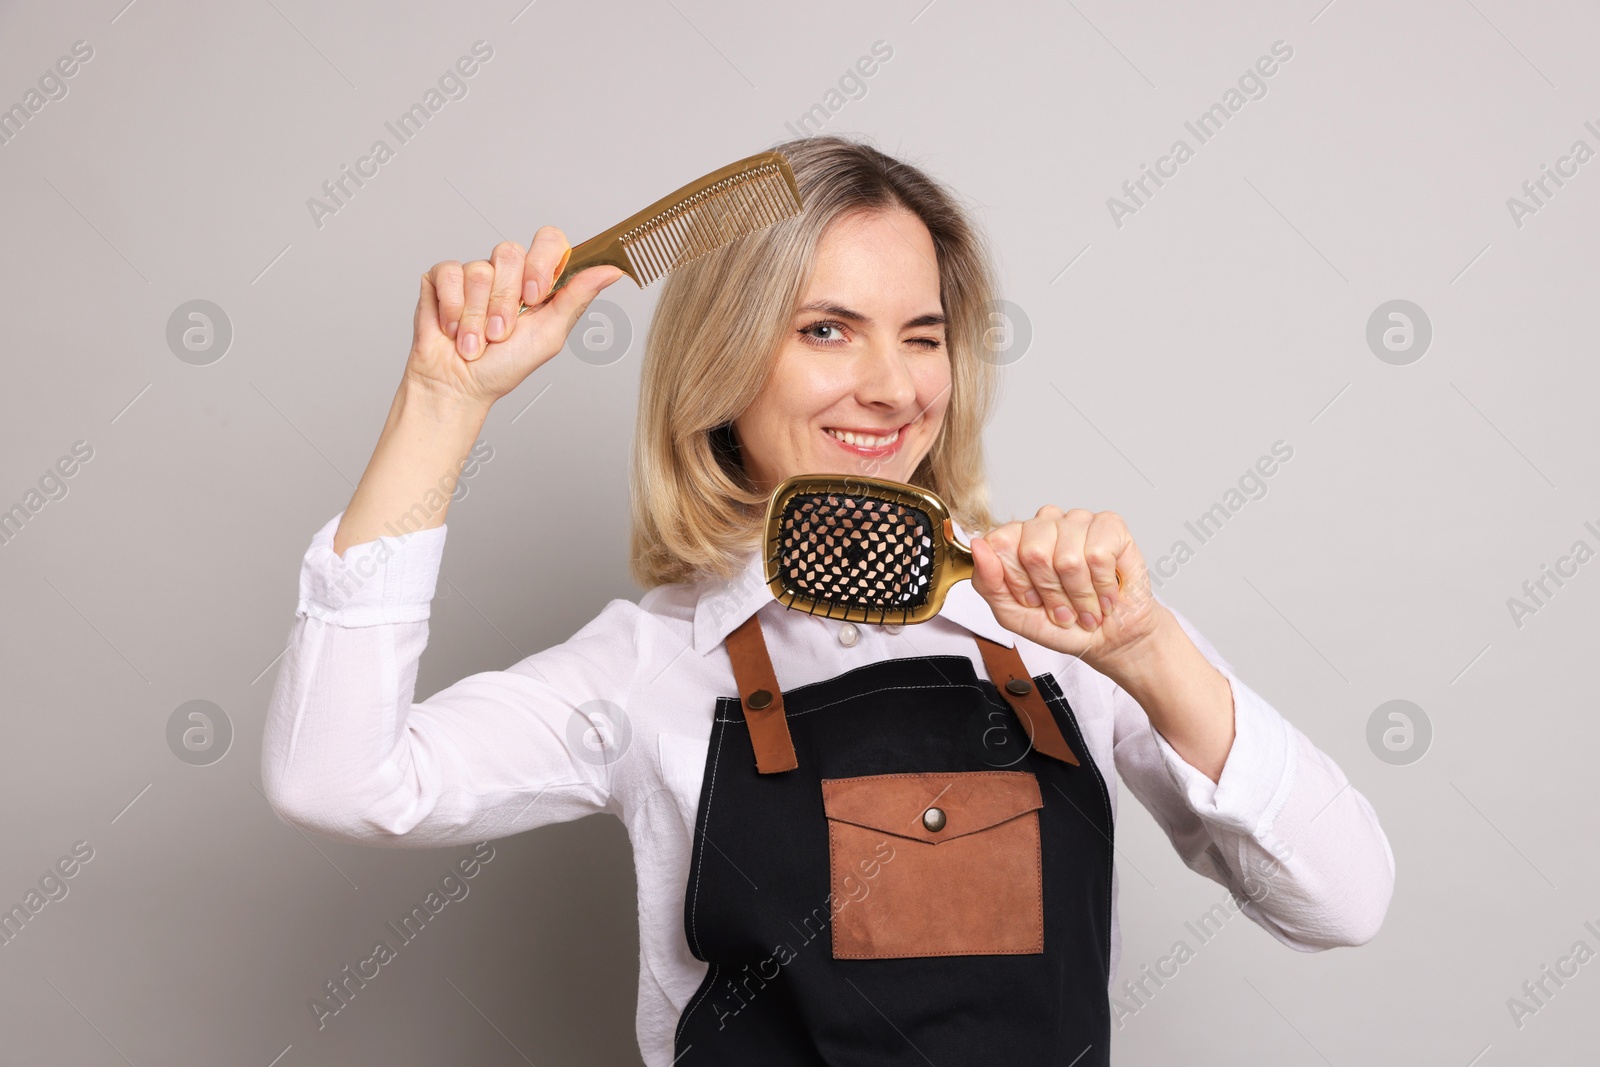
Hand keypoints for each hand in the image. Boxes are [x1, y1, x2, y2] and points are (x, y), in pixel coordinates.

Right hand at [404, 225, 624, 409]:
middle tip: (501, 332)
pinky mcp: (442, 278)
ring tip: (477, 340)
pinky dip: (453, 310)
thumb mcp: (550, 335)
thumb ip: (577, 297)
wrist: (459, 386)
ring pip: (479, 270)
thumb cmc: (505, 366)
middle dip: (505, 301)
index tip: (534, 297)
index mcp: (536, 281)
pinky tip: (453, 330)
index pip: (548, 240)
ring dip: (477, 316)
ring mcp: (473, 272)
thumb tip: (611, 271)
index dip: (540, 263)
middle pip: (509, 252)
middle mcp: (506, 272)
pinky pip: (449, 274)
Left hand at [970, 506, 1167, 669]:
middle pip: (1034, 553)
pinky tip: (1104, 593)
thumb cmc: (1062, 624)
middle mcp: (1046, 524)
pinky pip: (1099, 555)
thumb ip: (988, 583)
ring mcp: (1078, 521)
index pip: (1001, 545)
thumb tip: (979, 547)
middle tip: (1062, 608)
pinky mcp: (1110, 526)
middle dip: (1050, 593)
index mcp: (1017, 538)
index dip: (1018, 582)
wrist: (1107, 640)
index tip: (1031, 600)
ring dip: (1079, 595)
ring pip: (1068, 558)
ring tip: (1085, 605)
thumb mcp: (1013, 614)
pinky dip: (1102, 586)